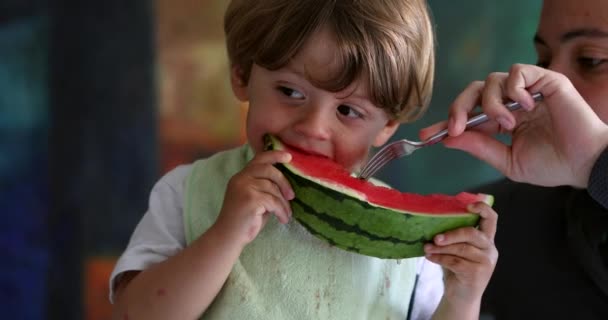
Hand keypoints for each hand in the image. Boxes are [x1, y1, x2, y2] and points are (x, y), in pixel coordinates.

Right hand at [214, 150, 294, 245]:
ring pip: (273, 189)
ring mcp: (245, 188)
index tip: (288, 157)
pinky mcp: (251, 199)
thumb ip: (265, 189)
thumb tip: (285, 185)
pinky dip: (281, 211)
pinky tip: (283, 219)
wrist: (228, 237)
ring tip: (286, 214)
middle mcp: (241, 179)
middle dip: (284, 182)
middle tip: (292, 196)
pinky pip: (273, 201)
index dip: (274, 155)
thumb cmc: (244, 221)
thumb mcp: (255, 200)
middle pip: (269, 170)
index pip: (258, 159)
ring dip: (283, 203)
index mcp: (240, 177)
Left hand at [421, 64, 607, 187]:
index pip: (467, 115)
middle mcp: (510, 103)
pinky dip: (514, 88)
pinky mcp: (545, 81)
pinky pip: (519, 71)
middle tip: (455, 127)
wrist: (583, 165)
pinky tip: (522, 107)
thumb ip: (479, 147)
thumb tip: (448, 139)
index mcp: (500, 122)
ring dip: (492, 104)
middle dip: (458, 108)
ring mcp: (526, 91)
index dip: (446, 122)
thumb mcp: (507, 160)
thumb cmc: (551, 165)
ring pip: (492, 81)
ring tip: (507, 125)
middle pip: (473, 91)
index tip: (426, 135)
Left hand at [424, 202, 497, 302]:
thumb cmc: (458, 269)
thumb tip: (432, 222)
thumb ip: (454, 238)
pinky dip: (439, 258)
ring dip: (440, 248)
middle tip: (435, 238)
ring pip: (461, 249)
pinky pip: (455, 261)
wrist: (461, 297)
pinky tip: (430, 257)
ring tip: (427, 248)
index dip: (482, 209)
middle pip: (472, 233)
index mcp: (486, 239)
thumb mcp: (458, 250)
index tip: (467, 206)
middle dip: (451, 234)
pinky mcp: (477, 273)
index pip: (491, 219)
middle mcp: (490, 249)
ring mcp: (486, 262)